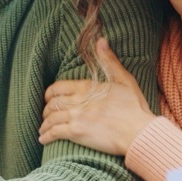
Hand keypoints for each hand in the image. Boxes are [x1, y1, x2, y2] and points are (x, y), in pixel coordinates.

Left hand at [39, 38, 155, 154]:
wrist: (138, 131)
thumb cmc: (134, 107)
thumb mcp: (124, 79)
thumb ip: (109, 61)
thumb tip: (101, 41)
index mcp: (87, 87)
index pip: (58, 87)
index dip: (50, 93)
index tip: (48, 98)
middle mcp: (78, 100)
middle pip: (52, 103)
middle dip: (46, 109)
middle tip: (46, 114)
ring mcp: (76, 116)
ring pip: (51, 118)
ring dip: (45, 124)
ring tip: (43, 129)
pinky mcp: (76, 132)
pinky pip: (55, 132)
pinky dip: (46, 136)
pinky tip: (43, 139)